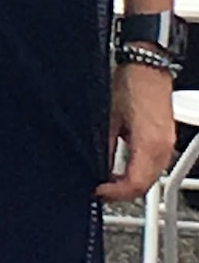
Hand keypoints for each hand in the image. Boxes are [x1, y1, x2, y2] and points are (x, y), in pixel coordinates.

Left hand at [98, 62, 177, 201]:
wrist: (146, 68)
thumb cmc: (128, 85)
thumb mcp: (107, 119)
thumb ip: (104, 147)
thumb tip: (96, 167)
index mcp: (149, 144)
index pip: (135, 184)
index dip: (113, 193)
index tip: (97, 191)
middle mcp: (163, 148)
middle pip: (144, 186)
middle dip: (120, 193)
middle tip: (99, 190)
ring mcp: (167, 145)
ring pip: (150, 178)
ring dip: (129, 184)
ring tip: (107, 182)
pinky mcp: (165, 140)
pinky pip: (153, 166)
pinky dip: (137, 173)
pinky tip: (121, 170)